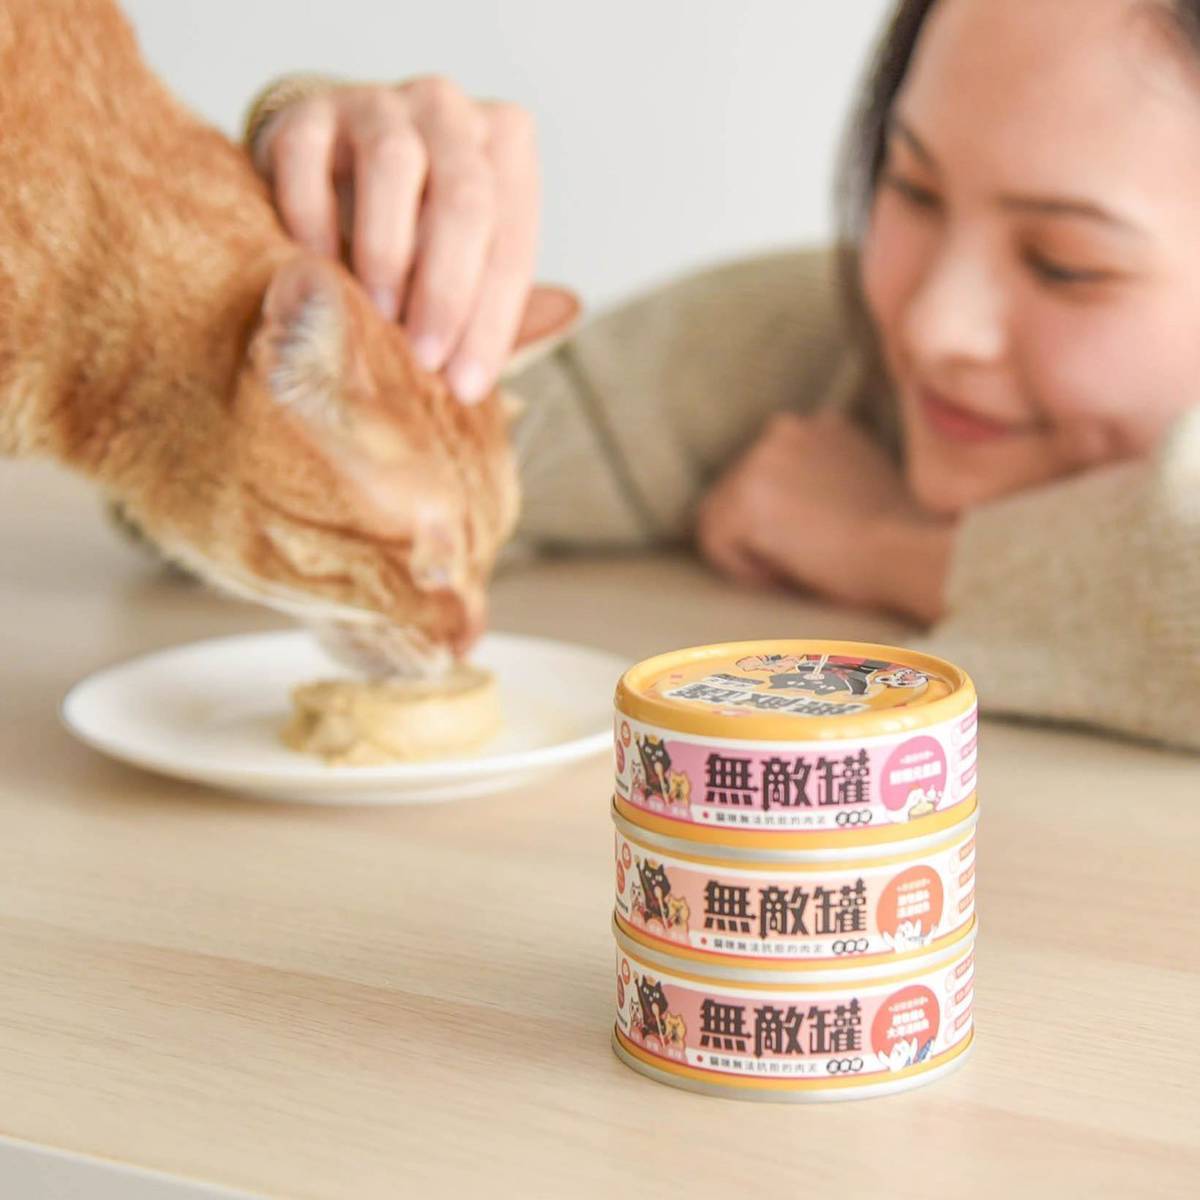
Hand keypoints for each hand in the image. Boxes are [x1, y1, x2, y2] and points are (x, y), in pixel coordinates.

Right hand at [256, 77, 540, 403]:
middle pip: (465, 198)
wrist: (325, 172)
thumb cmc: (415, 232)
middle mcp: (448, 112)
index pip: (511, 240)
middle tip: (424, 358)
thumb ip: (505, 297)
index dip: (492, 320)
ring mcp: (375, 104)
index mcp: (505, 147)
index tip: (466, 387)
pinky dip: (314, 223)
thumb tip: (568, 314)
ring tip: (378, 314)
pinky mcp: (303, 113)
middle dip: (448, 289)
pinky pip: (309, 161)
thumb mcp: (469, 261)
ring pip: (394, 164)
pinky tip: (319, 274)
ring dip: (388, 250)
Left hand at [695, 410, 956, 622]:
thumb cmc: (900, 542)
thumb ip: (828, 483)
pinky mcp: (745, 498)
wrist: (907, 551)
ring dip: (751, 550)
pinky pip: (715, 543)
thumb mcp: (867, 491)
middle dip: (760, 533)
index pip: (770, 476)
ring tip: (800, 568)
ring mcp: (761, 459)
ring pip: (723, 517)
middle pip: (738, 493)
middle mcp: (786, 429)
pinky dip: (743, 568)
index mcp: (821, 426)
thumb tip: (791, 514)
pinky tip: (786, 573)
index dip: (784, 522)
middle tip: (806, 564)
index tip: (816, 548)